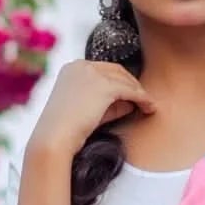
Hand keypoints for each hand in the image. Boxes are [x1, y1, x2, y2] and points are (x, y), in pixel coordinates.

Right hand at [26, 58, 155, 161]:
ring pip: (125, 79)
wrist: (55, 138)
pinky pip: (130, 90)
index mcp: (73, 68)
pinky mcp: (103, 86)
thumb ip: (108, 104)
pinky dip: (142, 98)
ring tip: (148, 106)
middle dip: (132, 85)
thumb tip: (131, 103)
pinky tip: (149, 108)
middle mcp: (82, 65)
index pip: (103, 70)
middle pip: (117, 71)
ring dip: (139, 92)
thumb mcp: (87, 111)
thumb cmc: (67, 131)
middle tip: (143, 100)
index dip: (119, 82)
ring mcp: (92, 73)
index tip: (130, 95)